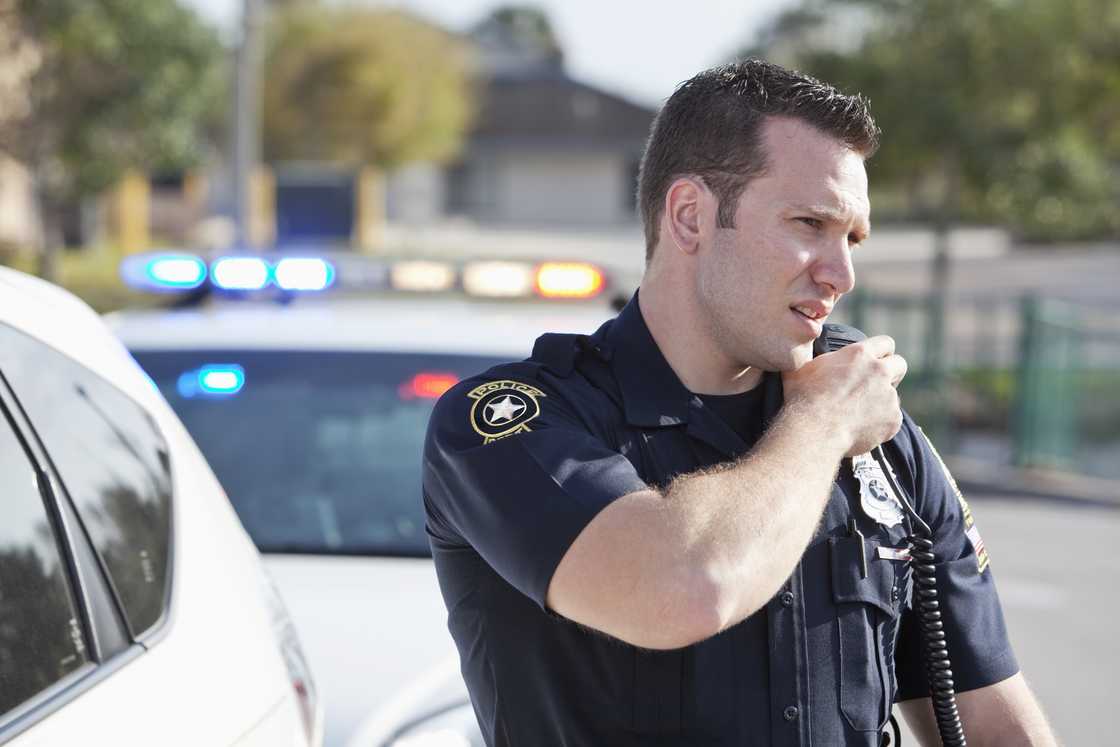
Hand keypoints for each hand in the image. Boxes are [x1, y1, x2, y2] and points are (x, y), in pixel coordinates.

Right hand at [781, 335, 906, 456]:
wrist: (814, 431)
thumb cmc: (803, 399)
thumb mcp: (800, 368)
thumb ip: (810, 357)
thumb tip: (799, 350)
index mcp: (860, 355)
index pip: (885, 343)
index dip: (881, 351)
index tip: (875, 360)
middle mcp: (880, 371)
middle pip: (900, 364)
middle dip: (891, 372)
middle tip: (875, 384)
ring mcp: (889, 396)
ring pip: (893, 396)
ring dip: (881, 401)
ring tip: (859, 413)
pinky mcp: (893, 420)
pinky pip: (891, 419)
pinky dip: (880, 424)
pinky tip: (862, 428)